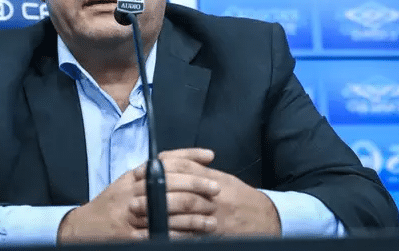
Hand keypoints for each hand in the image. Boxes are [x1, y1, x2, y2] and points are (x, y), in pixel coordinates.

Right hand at [58, 148, 219, 241]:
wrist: (85, 226)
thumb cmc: (113, 202)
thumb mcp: (129, 180)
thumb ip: (154, 170)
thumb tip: (188, 159)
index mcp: (135, 176)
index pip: (166, 162)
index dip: (190, 160)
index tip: (210, 161)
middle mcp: (133, 192)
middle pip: (170, 185)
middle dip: (197, 188)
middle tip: (216, 190)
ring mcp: (132, 216)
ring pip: (168, 212)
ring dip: (194, 217)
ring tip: (212, 221)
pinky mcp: (131, 237)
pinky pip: (160, 235)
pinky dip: (179, 236)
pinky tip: (194, 237)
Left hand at [131, 149, 281, 237]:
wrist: (265, 218)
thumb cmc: (239, 196)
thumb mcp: (221, 177)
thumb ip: (197, 170)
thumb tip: (168, 163)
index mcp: (211, 176)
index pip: (181, 166)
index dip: (157, 169)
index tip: (139, 174)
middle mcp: (211, 193)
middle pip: (178, 189)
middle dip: (153, 194)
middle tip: (133, 200)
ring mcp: (213, 213)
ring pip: (182, 212)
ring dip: (159, 216)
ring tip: (140, 219)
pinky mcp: (214, 233)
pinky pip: (191, 234)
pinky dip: (174, 235)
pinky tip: (159, 236)